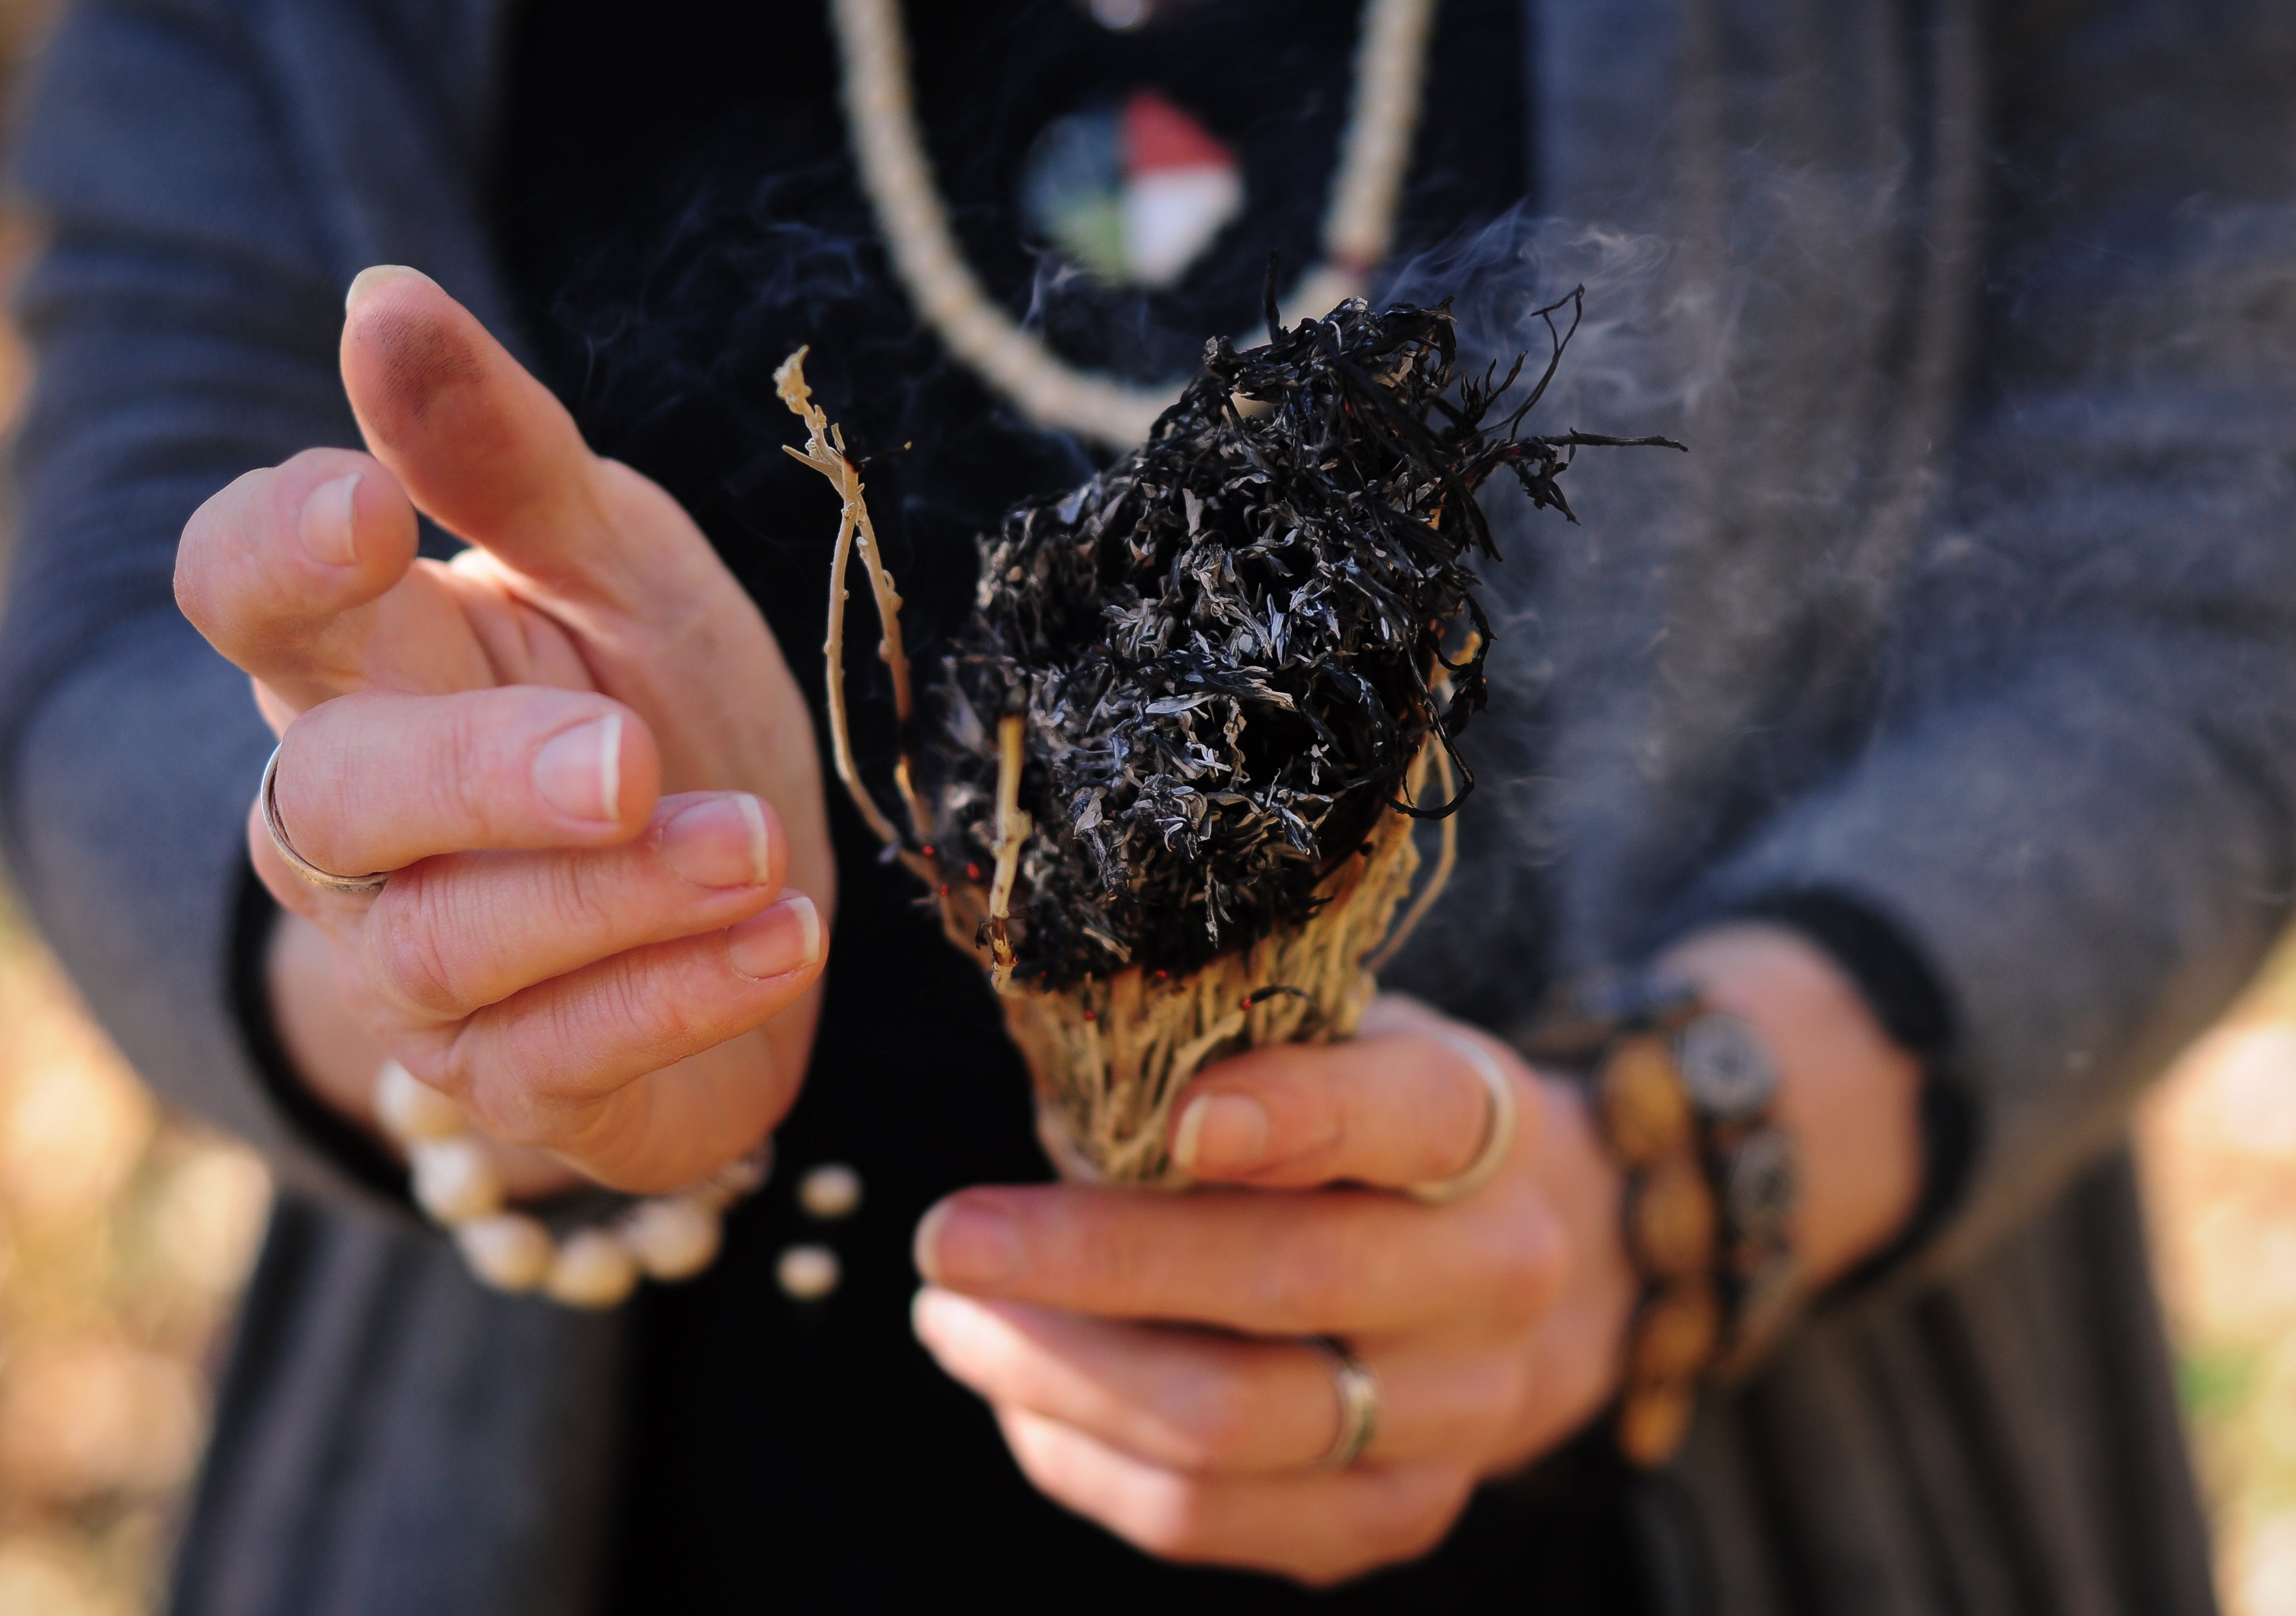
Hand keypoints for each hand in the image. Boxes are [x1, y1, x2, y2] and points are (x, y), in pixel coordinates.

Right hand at [175, 266, 833, 1192]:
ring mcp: (425, 971)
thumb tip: (381, 297)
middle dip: (479, 777)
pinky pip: (563, 1059)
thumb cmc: (662, 709)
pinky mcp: (518, 1086)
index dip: (279, 558)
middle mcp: (359, 828)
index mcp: (373, 666)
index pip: (249, 605)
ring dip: (615, 898)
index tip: (365, 506)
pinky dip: (678, 999)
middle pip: (338, 798)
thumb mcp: (618, 567)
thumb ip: (509, 460)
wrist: (748, 905)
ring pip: (453, 945)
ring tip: (755, 847)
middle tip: (624, 755)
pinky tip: (784, 941)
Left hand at [911, 996, 1635, 1584]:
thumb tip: (1060, 1065)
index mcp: (1485, 1128)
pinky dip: (1084, 1459)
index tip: (1174, 1119)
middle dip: (1095, 1262)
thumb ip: (1229, 1051)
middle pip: (1289, 1281)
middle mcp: (1494, 1276)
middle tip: (951, 1239)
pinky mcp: (1396, 1515)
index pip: (1411, 1115)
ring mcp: (1457, 1414)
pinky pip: (1204, 1518)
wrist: (1524, 1271)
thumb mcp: (1341, 1046)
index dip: (1297, 1114)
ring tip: (954, 1322)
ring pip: (1229, 1423)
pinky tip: (1023, 1396)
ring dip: (1059, 1376)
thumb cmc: (1379, 1136)